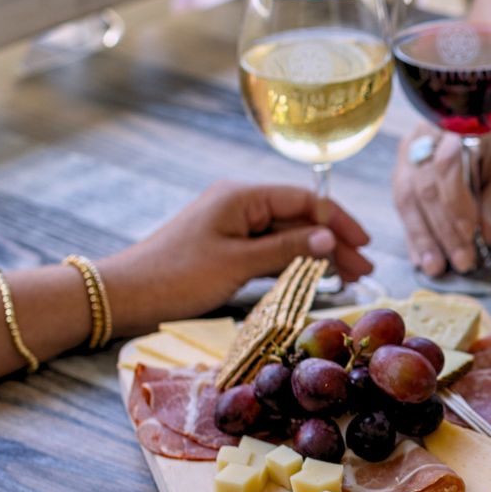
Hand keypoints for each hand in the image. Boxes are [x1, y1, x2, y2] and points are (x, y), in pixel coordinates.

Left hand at [101, 182, 372, 335]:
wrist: (125, 295)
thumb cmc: (177, 276)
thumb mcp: (237, 263)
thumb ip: (286, 248)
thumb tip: (330, 238)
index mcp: (242, 196)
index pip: (304, 201)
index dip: (338, 221)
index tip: (365, 246)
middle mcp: (239, 203)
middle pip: (299, 218)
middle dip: (334, 242)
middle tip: (365, 270)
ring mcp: (232, 224)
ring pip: (287, 235)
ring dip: (318, 254)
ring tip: (349, 277)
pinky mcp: (225, 245)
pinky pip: (269, 248)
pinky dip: (294, 261)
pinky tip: (314, 276)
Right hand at [393, 122, 490, 274]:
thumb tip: (486, 236)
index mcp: (455, 126)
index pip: (447, 165)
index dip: (456, 202)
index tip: (470, 232)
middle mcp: (424, 136)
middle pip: (425, 187)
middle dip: (443, 230)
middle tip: (461, 261)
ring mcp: (408, 154)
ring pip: (408, 199)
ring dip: (423, 237)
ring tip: (436, 267)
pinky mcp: (402, 174)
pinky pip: (403, 207)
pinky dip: (413, 234)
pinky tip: (421, 257)